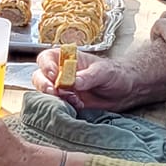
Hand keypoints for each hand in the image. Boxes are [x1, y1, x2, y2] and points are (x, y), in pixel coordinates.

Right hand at [30, 45, 144, 108]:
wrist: (126, 91)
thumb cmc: (115, 74)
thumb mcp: (104, 72)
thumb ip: (88, 76)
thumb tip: (73, 81)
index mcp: (67, 59)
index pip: (47, 58)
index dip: (46, 66)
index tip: (54, 75)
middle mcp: (61, 73)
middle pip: (40, 76)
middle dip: (44, 85)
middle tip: (54, 92)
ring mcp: (63, 89)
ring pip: (45, 93)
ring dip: (54, 98)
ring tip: (73, 99)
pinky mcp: (68, 103)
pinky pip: (57, 106)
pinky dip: (63, 107)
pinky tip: (78, 105)